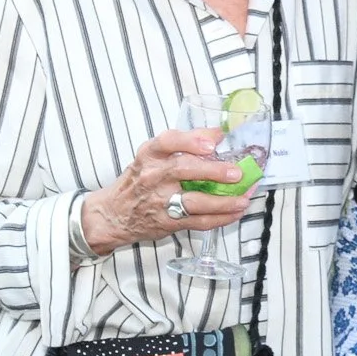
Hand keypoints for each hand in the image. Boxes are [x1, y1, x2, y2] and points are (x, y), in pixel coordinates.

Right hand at [80, 127, 253, 252]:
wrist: (112, 215)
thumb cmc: (138, 180)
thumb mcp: (153, 155)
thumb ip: (184, 143)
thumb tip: (217, 132)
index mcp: (150, 155)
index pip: (168, 141)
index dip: (191, 140)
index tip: (212, 143)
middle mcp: (153, 176)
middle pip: (183, 170)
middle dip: (214, 171)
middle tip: (237, 172)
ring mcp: (160, 202)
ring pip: (194, 201)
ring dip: (223, 201)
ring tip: (244, 198)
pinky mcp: (168, 223)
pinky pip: (198, 221)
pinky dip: (220, 218)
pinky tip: (235, 212)